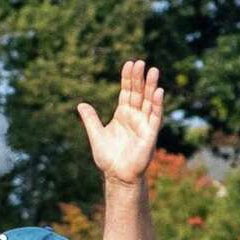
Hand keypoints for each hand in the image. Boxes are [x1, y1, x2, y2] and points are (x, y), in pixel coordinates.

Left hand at [77, 60, 163, 185]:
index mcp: (123, 114)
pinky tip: (158, 92)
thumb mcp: (96, 136)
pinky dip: (157, 105)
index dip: (128, 78)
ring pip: (149, 101)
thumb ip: (90, 120)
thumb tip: (81, 104)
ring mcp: (144, 124)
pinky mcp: (150, 135)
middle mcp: (135, 116)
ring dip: (152, 87)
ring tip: (153, 70)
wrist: (117, 176)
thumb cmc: (108, 158)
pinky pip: (155, 117)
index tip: (129, 64)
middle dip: (140, 78)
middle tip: (140, 63)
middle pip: (139, 93)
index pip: (127, 91)